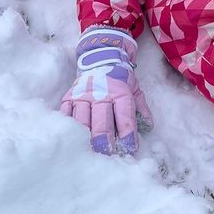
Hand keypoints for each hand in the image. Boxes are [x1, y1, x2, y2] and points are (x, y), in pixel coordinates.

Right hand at [60, 28, 152, 154]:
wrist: (99, 57)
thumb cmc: (119, 76)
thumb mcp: (135, 88)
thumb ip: (141, 108)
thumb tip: (148, 126)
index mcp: (119, 92)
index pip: (124, 116)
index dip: (128, 134)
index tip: (130, 149)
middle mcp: (99, 94)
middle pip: (101, 122)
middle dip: (104, 142)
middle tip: (107, 156)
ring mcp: (82, 96)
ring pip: (81, 121)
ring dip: (84, 139)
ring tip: (88, 153)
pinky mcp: (68, 97)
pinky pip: (65, 115)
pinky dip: (67, 128)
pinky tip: (70, 140)